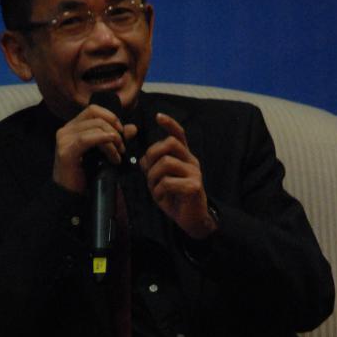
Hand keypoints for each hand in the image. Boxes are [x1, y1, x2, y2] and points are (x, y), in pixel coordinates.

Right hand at [53, 103, 137, 193]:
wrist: (71, 196)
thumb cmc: (86, 175)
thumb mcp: (104, 153)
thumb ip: (117, 139)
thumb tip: (132, 128)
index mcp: (73, 127)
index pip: (93, 110)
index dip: (111, 117)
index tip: (122, 132)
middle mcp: (66, 130)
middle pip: (95, 117)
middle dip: (114, 130)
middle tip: (122, 148)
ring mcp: (64, 140)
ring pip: (94, 127)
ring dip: (112, 140)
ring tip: (118, 156)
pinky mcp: (66, 151)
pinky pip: (87, 139)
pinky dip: (103, 140)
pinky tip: (113, 147)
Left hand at [141, 112, 218, 238]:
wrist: (193, 220)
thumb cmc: (176, 200)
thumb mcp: (161, 182)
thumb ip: (153, 169)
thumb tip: (142, 160)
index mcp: (184, 158)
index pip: (179, 135)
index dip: (169, 124)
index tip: (158, 116)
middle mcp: (191, 162)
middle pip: (170, 144)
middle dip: (152, 154)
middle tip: (148, 170)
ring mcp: (194, 173)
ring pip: (166, 163)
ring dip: (153, 177)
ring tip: (155, 189)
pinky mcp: (194, 186)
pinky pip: (168, 182)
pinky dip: (158, 191)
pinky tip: (161, 198)